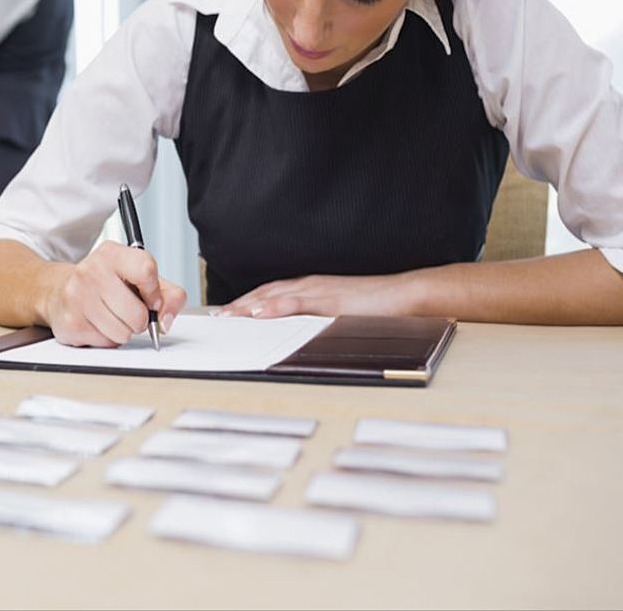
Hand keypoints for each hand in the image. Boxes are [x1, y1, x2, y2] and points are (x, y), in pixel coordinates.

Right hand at [42, 241, 187, 346]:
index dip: (155, 293)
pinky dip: (106, 338)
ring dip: (123, 331)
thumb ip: (167, 295)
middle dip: (140, 320)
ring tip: (110, 316)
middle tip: (128, 311)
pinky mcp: (71, 322)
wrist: (58, 291)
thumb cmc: (105, 284)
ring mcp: (78, 297)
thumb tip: (166, 320)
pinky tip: (96, 323)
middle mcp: (92, 271)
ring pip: (123, 333)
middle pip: (138, 313)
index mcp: (112, 254)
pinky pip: (106, 343)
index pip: (146, 270)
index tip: (151, 299)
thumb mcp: (139, 278)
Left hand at [214, 271, 422, 318]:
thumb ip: (319, 320)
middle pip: (265, 293)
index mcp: (312, 289)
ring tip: (227, 317)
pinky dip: (275, 306)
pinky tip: (258, 313)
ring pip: (275, 296)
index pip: (271, 294)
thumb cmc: (377, 308)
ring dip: (248, 306)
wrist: (406, 296)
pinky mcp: (331, 300)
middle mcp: (310, 285)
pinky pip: (297, 302)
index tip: (227, 313)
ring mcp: (320, 291)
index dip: (247, 303)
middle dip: (239, 305)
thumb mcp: (340, 315)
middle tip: (216, 317)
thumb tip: (301, 336)